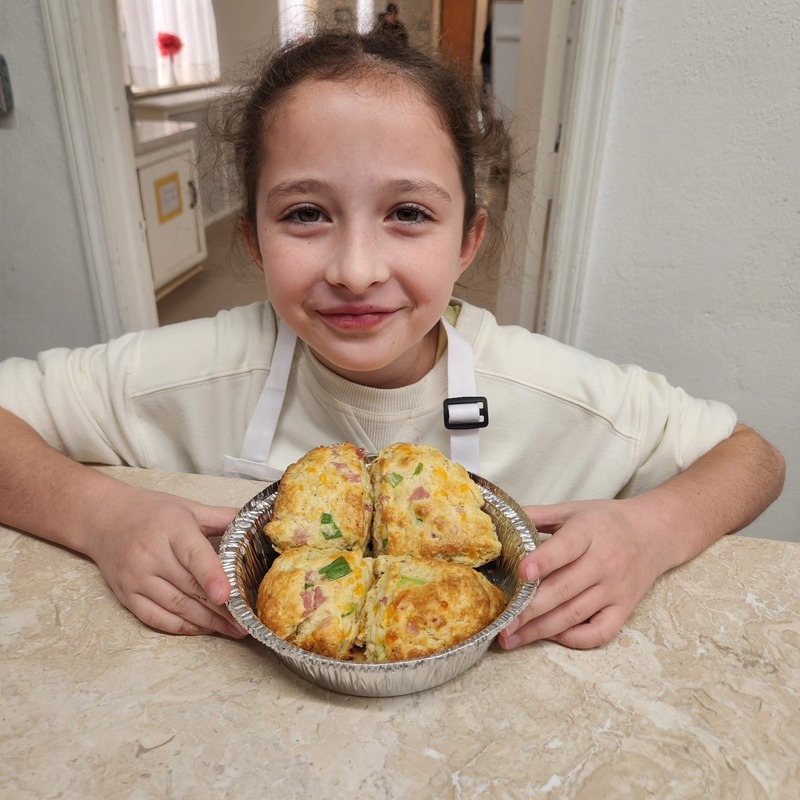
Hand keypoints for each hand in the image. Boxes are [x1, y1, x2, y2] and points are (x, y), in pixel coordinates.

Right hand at [85, 484, 247, 637]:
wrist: (103, 518)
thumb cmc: (152, 512)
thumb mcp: (189, 507)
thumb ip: (223, 517)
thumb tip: (256, 523)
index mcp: (172, 529)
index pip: (194, 556)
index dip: (211, 577)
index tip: (227, 595)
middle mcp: (151, 555)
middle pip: (189, 587)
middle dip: (220, 609)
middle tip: (246, 622)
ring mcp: (136, 577)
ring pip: (176, 606)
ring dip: (206, 623)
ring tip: (233, 630)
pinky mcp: (126, 595)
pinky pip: (156, 618)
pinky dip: (181, 627)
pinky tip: (203, 629)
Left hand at [497, 498, 668, 649]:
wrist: (655, 533)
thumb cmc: (606, 521)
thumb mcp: (572, 510)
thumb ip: (537, 515)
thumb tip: (500, 519)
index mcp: (588, 533)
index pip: (565, 548)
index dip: (543, 561)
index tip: (522, 573)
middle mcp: (603, 563)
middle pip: (563, 590)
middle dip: (529, 609)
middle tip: (502, 622)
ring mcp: (615, 589)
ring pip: (575, 615)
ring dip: (541, 630)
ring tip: (512, 638)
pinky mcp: (624, 609)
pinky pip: (600, 632)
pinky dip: (575, 639)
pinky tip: (550, 637)